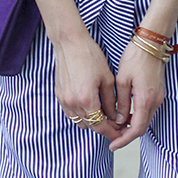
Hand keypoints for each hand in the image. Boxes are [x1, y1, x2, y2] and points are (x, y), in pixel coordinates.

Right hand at [53, 28, 126, 143]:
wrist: (70, 43)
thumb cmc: (90, 57)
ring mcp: (64, 100)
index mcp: (87, 100)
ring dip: (91, 121)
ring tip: (102, 114)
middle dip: (102, 127)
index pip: (100, 126)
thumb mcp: (107, 79)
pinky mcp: (59, 95)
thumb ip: (111, 102)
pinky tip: (89, 106)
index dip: (111, 132)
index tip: (119, 133)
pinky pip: (70, 113)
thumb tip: (116, 116)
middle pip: (90, 126)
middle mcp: (73, 103)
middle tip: (114, 123)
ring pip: (79, 121)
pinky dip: (80, 114)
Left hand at [109, 41, 165, 151]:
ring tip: (115, 127)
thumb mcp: (122, 80)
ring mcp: (158, 97)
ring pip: (145, 119)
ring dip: (132, 126)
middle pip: (142, 127)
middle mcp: (155, 101)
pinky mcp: (158, 92)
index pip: (136, 129)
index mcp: (145, 99)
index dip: (124, 140)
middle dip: (127, 135)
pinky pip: (147, 110)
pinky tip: (124, 115)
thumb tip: (119, 120)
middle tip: (111, 138)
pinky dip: (136, 117)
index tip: (112, 145)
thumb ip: (121, 102)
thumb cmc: (135, 58)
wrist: (152, 43)